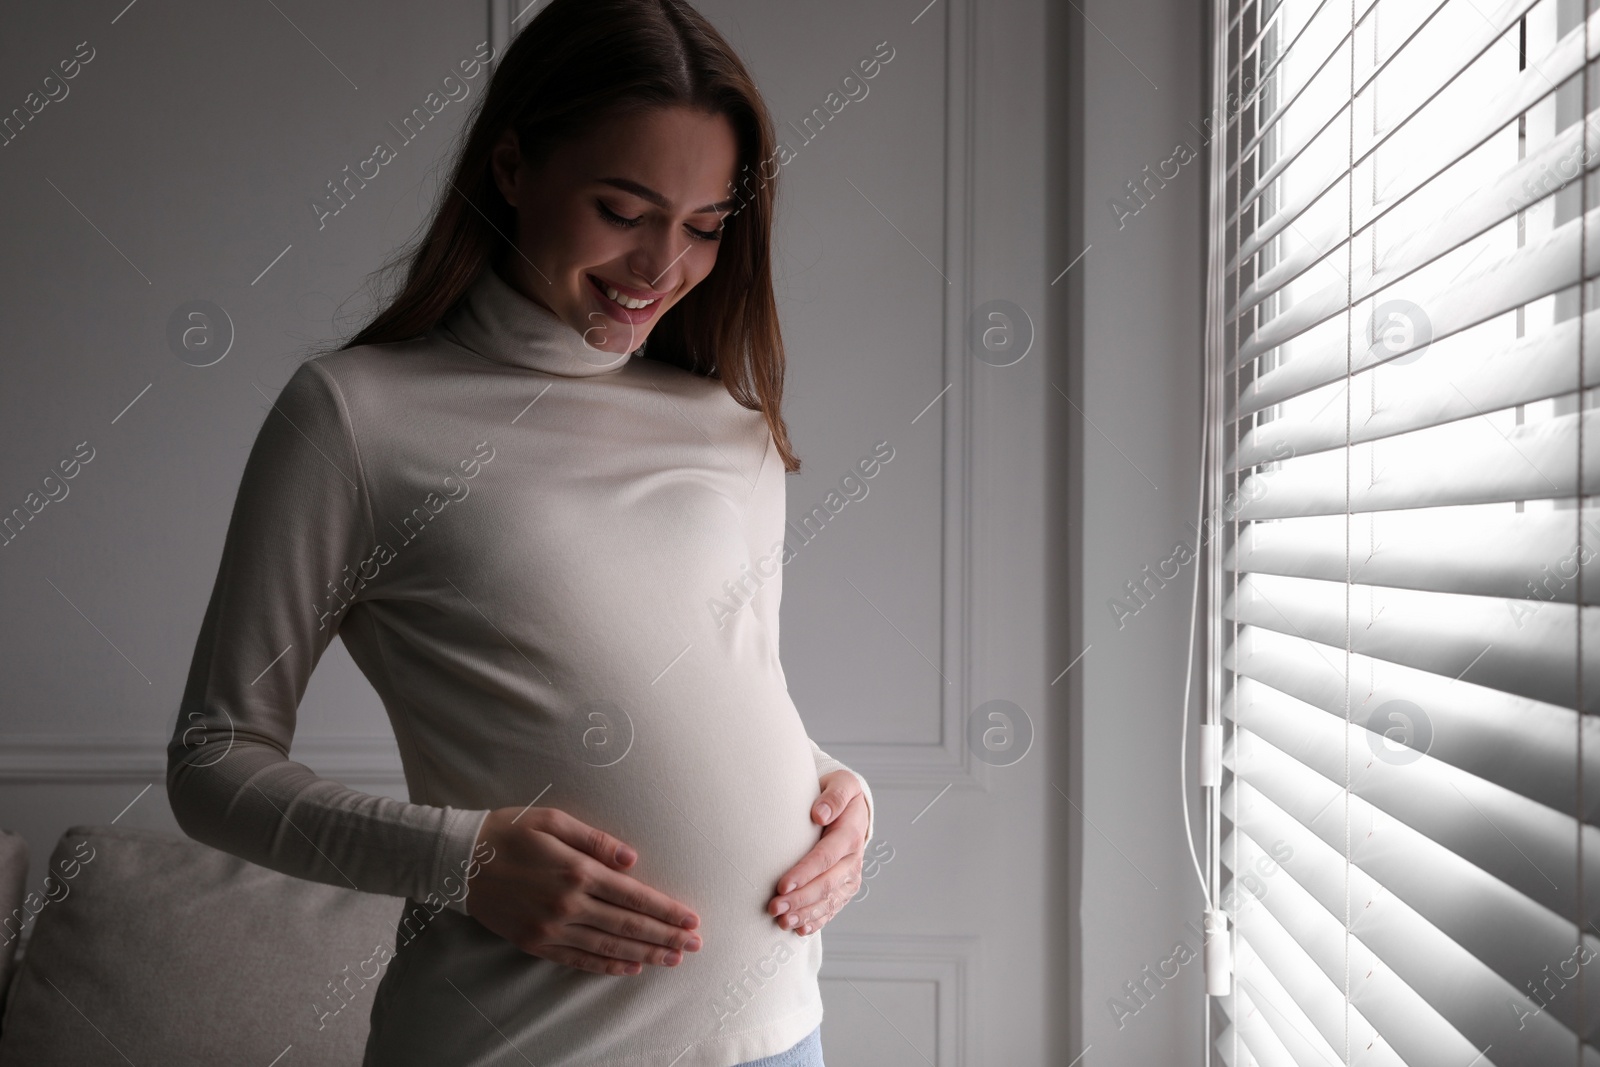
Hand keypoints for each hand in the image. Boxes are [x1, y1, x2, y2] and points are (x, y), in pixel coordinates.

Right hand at [464, 805, 703, 976]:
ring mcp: (550, 928)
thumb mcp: (554, 821)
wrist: (459, 860)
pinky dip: (608, 966)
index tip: (692, 919)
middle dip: (665, 936)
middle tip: (695, 945)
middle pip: (628, 926)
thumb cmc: (509, 831)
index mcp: (576, 871)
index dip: (666, 911)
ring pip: (608, 947)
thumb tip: (633, 860)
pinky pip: (579, 959)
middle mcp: (567, 905)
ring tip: (672, 959)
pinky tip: (631, 968)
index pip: (634, 896)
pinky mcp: (535, 943)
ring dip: (645, 954)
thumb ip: (596, 841)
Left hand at [767, 770, 868, 935]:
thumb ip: (833, 797)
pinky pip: (832, 908)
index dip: (805, 873)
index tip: (782, 885)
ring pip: (829, 901)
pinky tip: (800, 929)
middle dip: (800, 899)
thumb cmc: (839, 794)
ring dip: (805, 914)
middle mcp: (853, 859)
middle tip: (774, 907)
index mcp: (850, 834)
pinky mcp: (845, 888)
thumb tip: (819, 814)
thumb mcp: (842, 784)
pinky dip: (817, 920)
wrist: (851, 807)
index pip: (826, 858)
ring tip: (782, 921)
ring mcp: (850, 876)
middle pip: (826, 885)